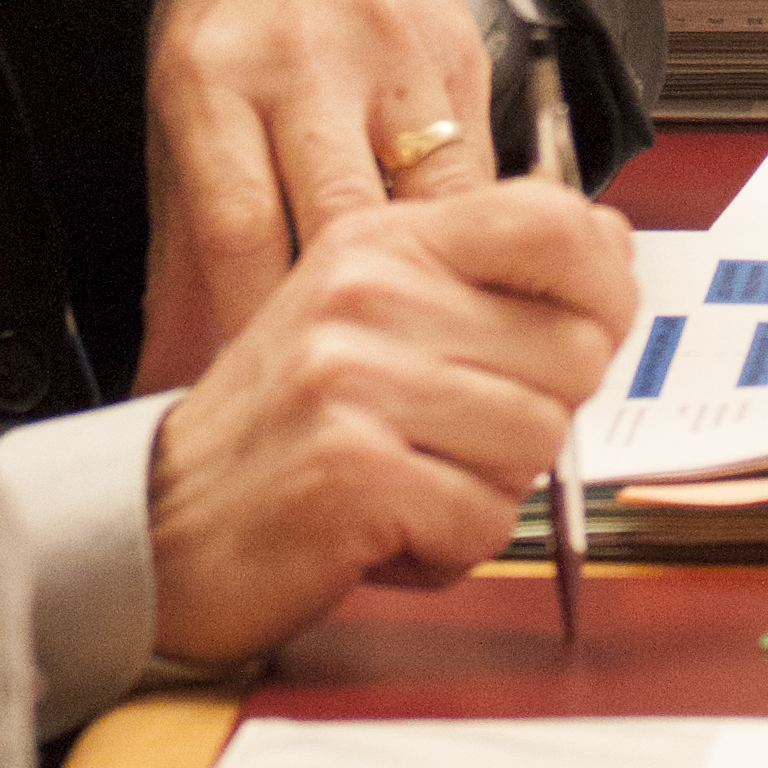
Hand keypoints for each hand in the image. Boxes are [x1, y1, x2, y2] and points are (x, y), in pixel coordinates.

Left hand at [138, 0, 492, 388]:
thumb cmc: (233, 18)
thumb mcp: (178, 116)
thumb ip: (181, 256)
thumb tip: (164, 385)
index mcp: (211, 76)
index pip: (239, 229)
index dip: (255, 335)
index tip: (263, 411)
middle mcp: (303, 59)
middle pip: (339, 222)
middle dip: (352, 331)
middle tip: (353, 409)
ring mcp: (391, 54)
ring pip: (428, 206)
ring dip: (432, 295)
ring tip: (425, 367)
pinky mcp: (462, 54)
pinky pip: (480, 177)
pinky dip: (475, 246)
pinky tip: (467, 295)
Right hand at [145, 179, 634, 664]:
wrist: (157, 523)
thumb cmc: (278, 429)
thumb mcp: (372, 314)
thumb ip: (482, 273)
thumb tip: (610, 239)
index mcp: (380, 236)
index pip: (551, 219)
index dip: (606, 284)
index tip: (592, 327)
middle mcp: (369, 290)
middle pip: (571, 348)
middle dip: (539, 414)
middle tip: (457, 439)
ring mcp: (357, 378)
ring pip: (538, 441)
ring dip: (489, 489)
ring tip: (412, 483)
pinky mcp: (353, 472)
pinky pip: (484, 522)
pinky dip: (449, 548)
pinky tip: (387, 532)